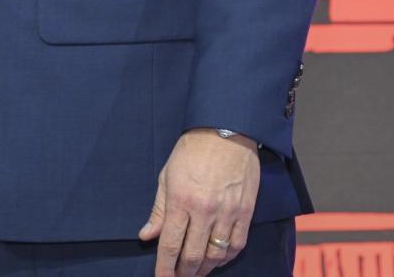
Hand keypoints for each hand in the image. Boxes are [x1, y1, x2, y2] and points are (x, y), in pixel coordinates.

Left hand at [138, 128, 259, 276]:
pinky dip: (226, 258)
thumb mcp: (167, 176)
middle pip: (193, 256)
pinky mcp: (245, 212)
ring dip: (204, 269)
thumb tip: (147, 236)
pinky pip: (237, 245)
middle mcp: (204, 211)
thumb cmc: (192, 151)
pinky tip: (218, 259)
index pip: (170, 245)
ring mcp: (227, 213)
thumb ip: (159, 210)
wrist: (226, 131)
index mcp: (181, 201)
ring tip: (196, 272)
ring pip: (216, 255)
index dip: (164, 268)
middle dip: (184, 273)